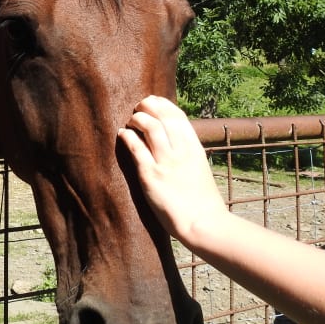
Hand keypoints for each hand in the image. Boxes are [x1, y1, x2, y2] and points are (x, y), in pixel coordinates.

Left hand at [118, 95, 226, 244]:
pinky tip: (122, 134)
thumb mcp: (200, 169)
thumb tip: (177, 144)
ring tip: (131, 120)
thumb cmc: (202, 201)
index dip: (164, 105)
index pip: (179, 117)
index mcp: (195, 149)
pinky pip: (136, 149)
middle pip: (163, 117)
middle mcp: (181, 151)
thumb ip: (189, 155)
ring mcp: (166, 162)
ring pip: (150, 127)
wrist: (202, 222)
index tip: (154, 101)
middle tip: (139, 107)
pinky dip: (128, 137)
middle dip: (149, 106)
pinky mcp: (151, 175)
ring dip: (138, 119)